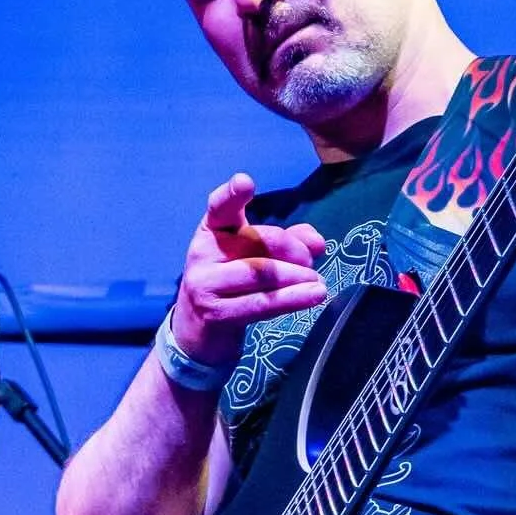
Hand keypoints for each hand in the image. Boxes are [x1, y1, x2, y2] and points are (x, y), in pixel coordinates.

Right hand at [170, 174, 326, 367]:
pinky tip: (313, 296)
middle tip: (311, 262)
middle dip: (292, 250)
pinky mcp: (216, 313)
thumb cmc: (231, 284)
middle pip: (256, 241)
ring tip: (318, 284)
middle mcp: (202, 252)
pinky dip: (292, 299)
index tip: (245, 182)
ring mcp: (205, 283)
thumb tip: (318, 242)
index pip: (219, 207)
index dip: (231, 194)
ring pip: (261, 273)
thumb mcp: (254, 256)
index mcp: (211, 230)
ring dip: (296, 277)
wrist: (197, 331)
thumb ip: (286, 242)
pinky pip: (261, 303)